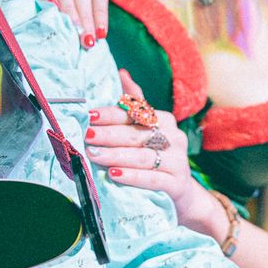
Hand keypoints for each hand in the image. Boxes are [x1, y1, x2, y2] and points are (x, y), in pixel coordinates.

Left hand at [88, 70, 204, 223]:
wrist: (181, 194)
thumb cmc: (156, 156)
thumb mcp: (147, 130)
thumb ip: (135, 104)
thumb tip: (121, 73)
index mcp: (165, 120)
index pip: (136, 113)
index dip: (111, 114)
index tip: (89, 115)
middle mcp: (175, 138)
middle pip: (137, 134)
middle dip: (109, 135)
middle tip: (87, 136)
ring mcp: (178, 162)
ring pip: (143, 156)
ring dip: (116, 155)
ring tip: (94, 155)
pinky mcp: (177, 184)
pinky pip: (152, 179)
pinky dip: (132, 176)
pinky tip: (114, 175)